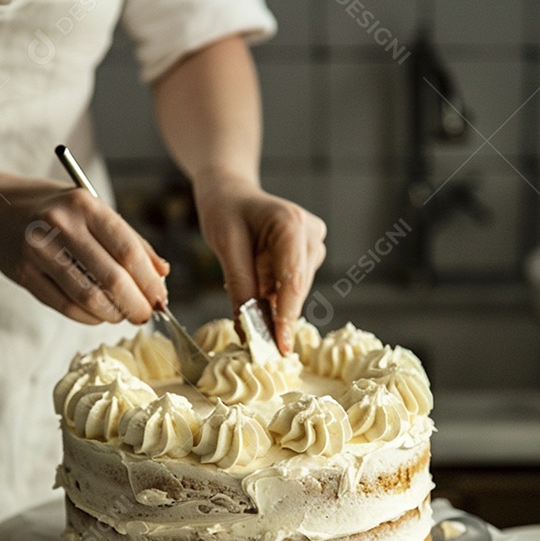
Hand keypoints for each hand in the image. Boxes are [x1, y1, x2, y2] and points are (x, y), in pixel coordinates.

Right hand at [0, 175, 168, 323]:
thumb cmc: (55, 210)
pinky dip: (89, 317)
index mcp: (84, 205)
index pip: (128, 251)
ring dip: (113, 314)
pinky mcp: (24, 274)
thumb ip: (130, 240)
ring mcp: (39, 251)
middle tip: (145, 314)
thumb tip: (163, 273)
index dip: (149, 282)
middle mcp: (60, 226)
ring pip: (89, 298)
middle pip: (112, 279)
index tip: (161, 298)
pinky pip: (66, 306)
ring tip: (123, 314)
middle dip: (136, 304)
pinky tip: (99, 314)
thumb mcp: (93, 210)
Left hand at [193, 170, 326, 353]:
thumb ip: (240, 287)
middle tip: (253, 341)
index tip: (279, 346)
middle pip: (296, 290)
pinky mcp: (308, 257)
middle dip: (275, 317)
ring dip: (271, 305)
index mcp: (292, 224)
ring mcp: (313, 245)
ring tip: (246, 294)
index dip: (286, 317)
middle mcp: (311, 234)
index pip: (293, 280)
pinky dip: (272, 296)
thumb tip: (249, 330)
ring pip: (294, 293)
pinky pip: (290, 288)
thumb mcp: (226, 246)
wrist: (232, 194)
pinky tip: (256, 285)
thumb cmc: (226, 211)